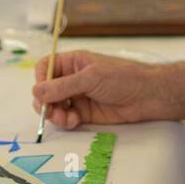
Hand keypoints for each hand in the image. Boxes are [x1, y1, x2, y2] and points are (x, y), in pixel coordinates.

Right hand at [32, 50, 170, 128]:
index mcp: (73, 62)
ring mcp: (77, 96)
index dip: (40, 80)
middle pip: (46, 90)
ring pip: (54, 106)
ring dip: (54, 114)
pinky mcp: (84, 113)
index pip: (45, 68)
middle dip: (45, 102)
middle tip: (50, 112)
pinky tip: (73, 121)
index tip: (42, 92)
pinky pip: (66, 117)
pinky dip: (65, 121)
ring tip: (65, 119)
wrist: (147, 96)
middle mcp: (72, 78)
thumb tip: (37, 92)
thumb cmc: (123, 78)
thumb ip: (63, 86)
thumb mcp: (90, 78)